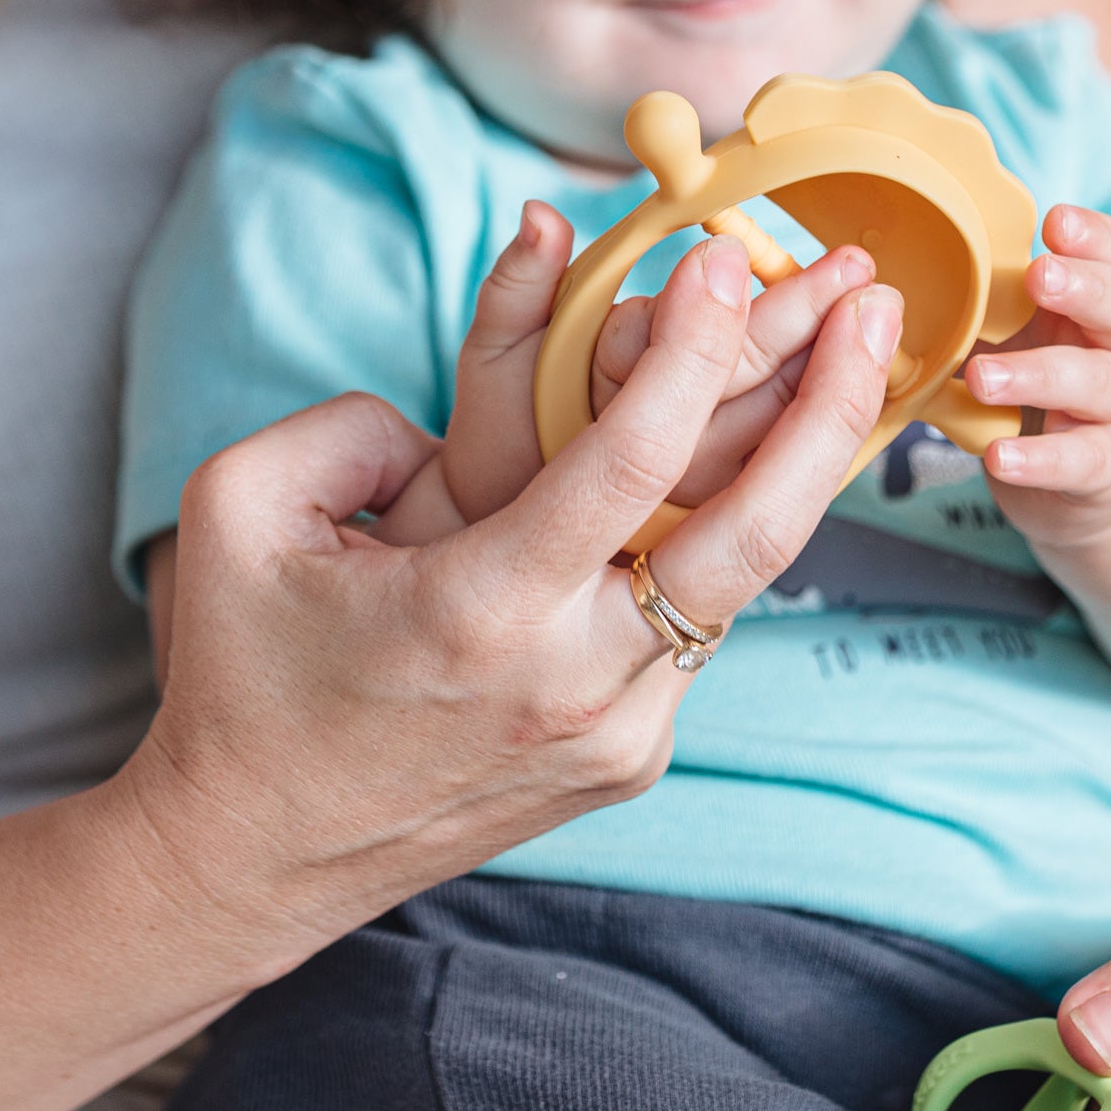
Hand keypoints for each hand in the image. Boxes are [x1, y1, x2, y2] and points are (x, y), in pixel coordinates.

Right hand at [125, 234, 900, 990]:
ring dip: (802, 461)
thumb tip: (457, 410)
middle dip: (827, 406)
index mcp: (479, 611)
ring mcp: (616, 734)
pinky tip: (768, 451)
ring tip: (851, 359)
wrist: (252, 853)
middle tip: (870, 302)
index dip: (690, 346)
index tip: (722, 256)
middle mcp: (574, 683)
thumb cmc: (240, 671)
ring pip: (743, 580)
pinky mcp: (629, 757)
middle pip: (750, 534)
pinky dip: (732, 530)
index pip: (627, 459)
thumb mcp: (244, 508)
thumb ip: (354, 421)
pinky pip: (697, 622)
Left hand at [963, 203, 1110, 545]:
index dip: (1092, 237)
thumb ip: (979, 304)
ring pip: (1101, 383)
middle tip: (1038, 276)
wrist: (1105, 476)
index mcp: (1094, 305)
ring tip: (980, 378)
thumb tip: (886, 274)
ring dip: (1039, 375)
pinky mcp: (1108, 468)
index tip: (1054, 223)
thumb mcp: (1018, 334)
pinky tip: (999, 455)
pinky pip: (1084, 460)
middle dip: (1085, 287)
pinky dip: (1040, 458)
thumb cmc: (1042, 385)